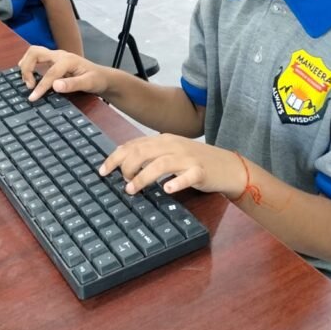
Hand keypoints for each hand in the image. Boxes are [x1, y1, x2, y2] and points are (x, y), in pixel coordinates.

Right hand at [18, 45, 108, 101]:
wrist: (102, 76)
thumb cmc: (97, 79)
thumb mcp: (89, 83)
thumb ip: (73, 84)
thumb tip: (55, 86)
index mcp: (68, 60)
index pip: (50, 72)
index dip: (41, 86)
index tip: (33, 98)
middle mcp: (59, 55)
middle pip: (35, 52)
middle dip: (27, 68)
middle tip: (29, 86)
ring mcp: (54, 57)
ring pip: (33, 54)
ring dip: (26, 66)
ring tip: (28, 83)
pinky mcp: (52, 62)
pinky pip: (35, 60)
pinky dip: (28, 67)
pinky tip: (29, 79)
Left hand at [99, 135, 245, 196]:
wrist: (228, 166)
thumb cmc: (195, 162)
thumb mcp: (171, 153)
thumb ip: (150, 156)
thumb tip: (124, 167)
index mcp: (163, 140)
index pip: (134, 144)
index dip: (115, 157)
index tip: (102, 171)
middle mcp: (173, 145)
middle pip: (143, 151)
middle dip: (126, 166)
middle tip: (121, 182)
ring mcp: (187, 158)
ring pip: (160, 164)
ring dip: (143, 177)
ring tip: (132, 189)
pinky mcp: (200, 171)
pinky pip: (187, 176)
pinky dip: (176, 182)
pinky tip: (167, 189)